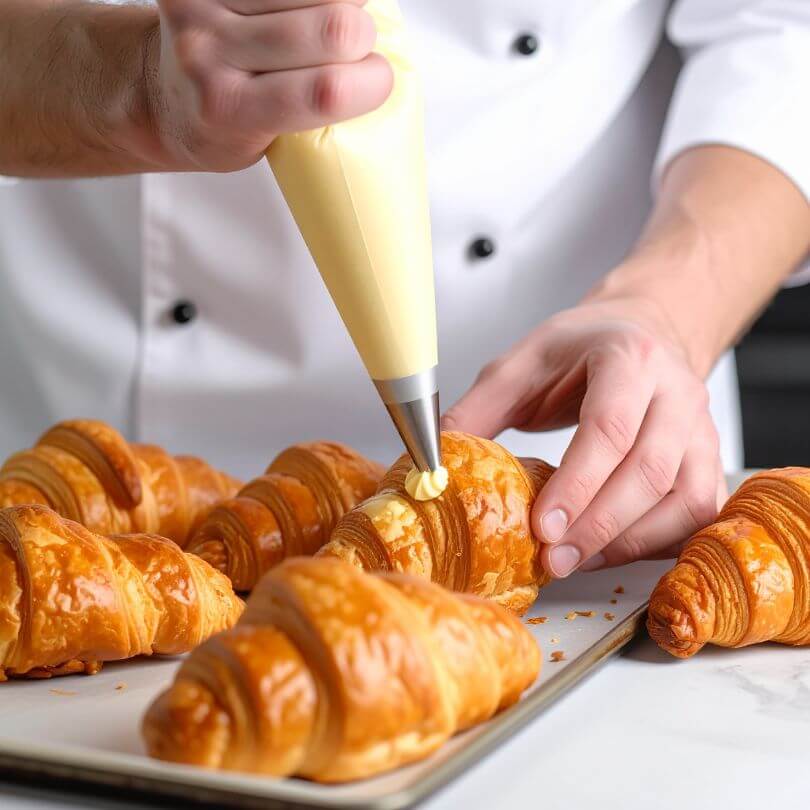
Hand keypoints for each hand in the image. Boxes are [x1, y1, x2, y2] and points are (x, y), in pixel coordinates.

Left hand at [152, 0, 391, 169]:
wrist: (161, 95)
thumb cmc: (227, 126)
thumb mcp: (271, 141)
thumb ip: (316, 101)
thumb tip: (375, 56)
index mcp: (233, 111)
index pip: (327, 90)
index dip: (373, 83)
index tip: (375, 83)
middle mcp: (210, 54)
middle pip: (334, 27)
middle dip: (362, 36)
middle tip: (350, 48)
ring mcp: (202, 4)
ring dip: (341, 3)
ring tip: (321, 22)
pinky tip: (303, 8)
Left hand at [442, 298, 726, 576]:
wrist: (640, 332)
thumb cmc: (581, 348)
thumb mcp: (522, 362)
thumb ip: (480, 407)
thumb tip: (436, 460)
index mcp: (629, 358)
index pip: (610, 428)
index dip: (576, 483)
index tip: (542, 525)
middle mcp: (676, 392)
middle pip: (649, 471)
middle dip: (597, 524)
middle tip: (553, 558)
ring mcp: (701, 429)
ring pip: (683, 499)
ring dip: (627, 542)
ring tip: (574, 562)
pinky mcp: (708, 460)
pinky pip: (696, 514)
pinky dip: (657, 543)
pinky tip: (611, 553)